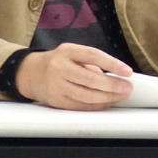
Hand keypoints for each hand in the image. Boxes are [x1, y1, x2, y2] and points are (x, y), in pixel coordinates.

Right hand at [16, 43, 133, 109]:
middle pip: (91, 80)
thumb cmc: (58, 61)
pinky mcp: (56, 101)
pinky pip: (80, 106)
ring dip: (107, 98)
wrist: (30, 73)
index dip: (112, 64)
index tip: (127, 71)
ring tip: (120, 95)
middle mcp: (60, 68)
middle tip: (127, 88)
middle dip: (113, 86)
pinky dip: (96, 106)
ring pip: (86, 96)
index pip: (93, 56)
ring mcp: (57, 86)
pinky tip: (106, 102)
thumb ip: (91, 62)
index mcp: (67, 51)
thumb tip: (115, 76)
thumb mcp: (72, 53)